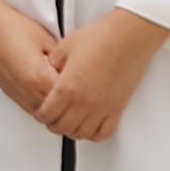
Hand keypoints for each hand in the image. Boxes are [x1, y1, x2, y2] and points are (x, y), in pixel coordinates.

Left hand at [32, 7, 169, 143]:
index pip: (47, 114)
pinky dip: (94, 134)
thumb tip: (47, 73)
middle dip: (53, 124)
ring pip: (81, 134)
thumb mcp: (65, 47)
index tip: (41, 112)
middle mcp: (84, 102)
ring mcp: (102, 108)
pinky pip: (104, 133)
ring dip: (72, 131)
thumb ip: (53, 64)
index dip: (40, 115)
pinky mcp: (117, 108)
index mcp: (67, 87)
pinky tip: (90, 126)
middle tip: (52, 118)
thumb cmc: (101, 37)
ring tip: (69, 123)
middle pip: (62, 127)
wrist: (129, 36)